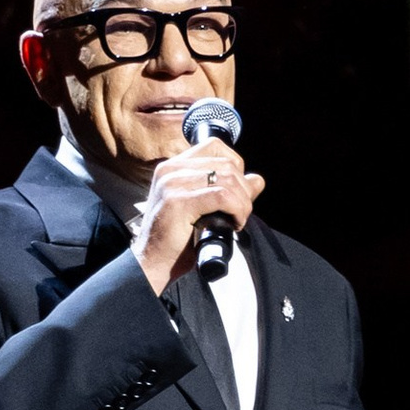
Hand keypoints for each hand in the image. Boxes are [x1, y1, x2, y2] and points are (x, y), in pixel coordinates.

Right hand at [133, 140, 264, 292]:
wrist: (152, 264)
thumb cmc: (175, 241)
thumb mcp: (204, 209)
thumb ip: (229, 191)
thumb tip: (257, 180)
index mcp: (173, 167)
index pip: (215, 146)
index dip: (235, 165)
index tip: (237, 191)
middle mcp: (170, 170)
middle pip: (226, 164)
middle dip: (243, 190)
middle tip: (240, 213)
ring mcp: (172, 184)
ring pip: (228, 179)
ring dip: (242, 203)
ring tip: (237, 220)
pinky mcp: (178, 202)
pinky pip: (222, 196)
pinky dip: (237, 210)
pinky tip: (233, 224)